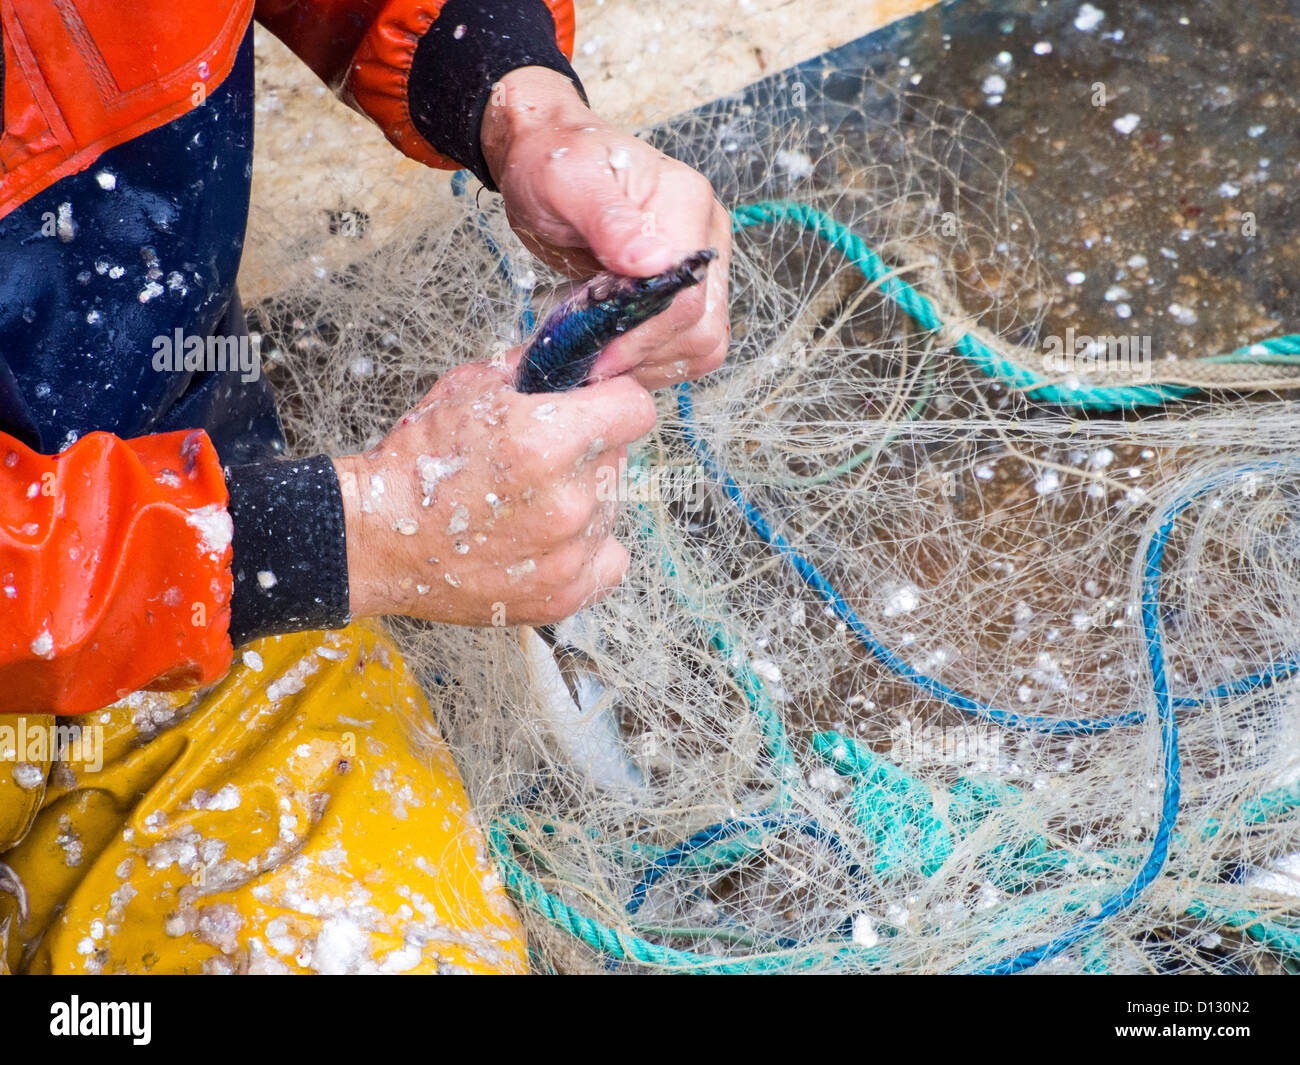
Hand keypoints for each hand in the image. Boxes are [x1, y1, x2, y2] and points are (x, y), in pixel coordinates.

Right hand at [333, 350, 655, 625]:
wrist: (374, 539)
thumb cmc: (415, 464)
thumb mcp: (469, 388)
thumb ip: (534, 367)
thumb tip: (580, 354)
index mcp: (548, 442)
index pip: (635, 408)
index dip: (613, 400)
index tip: (594, 406)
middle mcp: (568, 502)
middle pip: (619, 456)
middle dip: (588, 449)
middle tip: (539, 459)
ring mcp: (568, 555)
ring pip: (611, 506)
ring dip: (583, 498)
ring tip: (526, 502)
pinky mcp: (563, 595)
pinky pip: (610, 558)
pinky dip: (586, 548)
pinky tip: (547, 538)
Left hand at [481, 67, 730, 390]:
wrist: (548, 154)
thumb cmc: (553, 162)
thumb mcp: (566, 181)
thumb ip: (608, 220)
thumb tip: (652, 263)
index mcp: (686, 202)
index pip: (685, 294)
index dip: (642, 333)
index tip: (596, 351)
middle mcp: (705, 237)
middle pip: (700, 327)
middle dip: (642, 352)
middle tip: (590, 354)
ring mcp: (700, 267)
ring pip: (701, 345)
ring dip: (649, 363)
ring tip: (599, 351)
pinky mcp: (687, 291)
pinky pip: (687, 347)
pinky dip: (651, 361)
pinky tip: (613, 348)